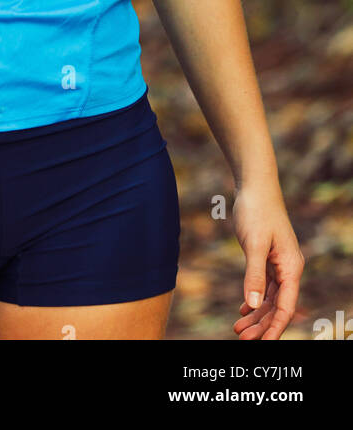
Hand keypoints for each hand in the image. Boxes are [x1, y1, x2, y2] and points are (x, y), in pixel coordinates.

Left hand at [231, 186, 303, 339]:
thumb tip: (255, 305)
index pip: (286, 306)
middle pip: (278, 306)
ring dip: (256, 314)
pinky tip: (243, 310)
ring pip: (270, 298)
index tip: (262, 344)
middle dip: (262, 325)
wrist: (254, 185)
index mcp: (291, 267)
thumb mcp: (254, 244)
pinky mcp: (267, 258)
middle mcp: (289, 268)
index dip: (275, 327)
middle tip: (242, 338)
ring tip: (238, 329)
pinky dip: (254, 299)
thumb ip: (254, 275)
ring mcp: (278, 263)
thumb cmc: (257, 211)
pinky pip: (264, 286)